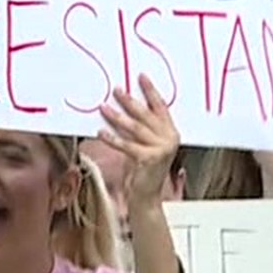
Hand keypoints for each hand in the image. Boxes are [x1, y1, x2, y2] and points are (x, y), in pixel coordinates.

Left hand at [99, 75, 180, 212]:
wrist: (147, 196)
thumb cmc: (144, 169)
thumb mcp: (146, 144)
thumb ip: (142, 128)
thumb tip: (123, 105)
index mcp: (171, 132)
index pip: (161, 106)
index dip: (150, 91)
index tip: (141, 77)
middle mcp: (169, 139)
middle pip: (146, 115)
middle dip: (129, 101)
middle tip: (116, 90)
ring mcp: (161, 149)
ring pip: (135, 128)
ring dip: (117, 117)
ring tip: (104, 108)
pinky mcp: (148, 159)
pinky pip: (126, 145)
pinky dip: (112, 138)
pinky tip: (101, 132)